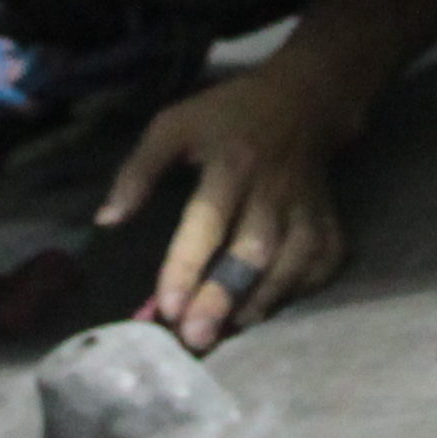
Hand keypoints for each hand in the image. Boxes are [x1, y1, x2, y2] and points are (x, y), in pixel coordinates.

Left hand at [98, 57, 354, 349]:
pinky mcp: (329, 221)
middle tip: (196, 337)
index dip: (187, 264)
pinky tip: (267, 307)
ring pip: (291, 262)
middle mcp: (273, 187)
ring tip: (228, 331)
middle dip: (224, 296)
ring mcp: (307, 206)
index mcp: (232, 161)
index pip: (208, 218)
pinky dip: (298, 291)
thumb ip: (139, 170)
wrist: (302, 99)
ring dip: (261, 301)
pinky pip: (321, 264)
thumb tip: (106, 220)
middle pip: (253, 250)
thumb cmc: (227, 115)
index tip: (167, 307)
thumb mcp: (174, 125)